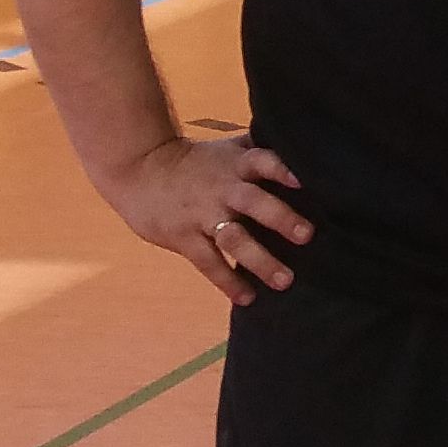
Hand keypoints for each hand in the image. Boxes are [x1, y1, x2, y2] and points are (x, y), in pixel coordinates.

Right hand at [99, 133, 311, 300]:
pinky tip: (247, 298)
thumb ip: (262, 151)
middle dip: (280, 218)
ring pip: (234, 239)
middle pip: (254, 202)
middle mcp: (224, 189)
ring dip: (260, 260)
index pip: (263, 161)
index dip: (281, 168)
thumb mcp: (230, 148)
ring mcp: (203, 215)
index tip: (303, 181)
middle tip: (307, 236)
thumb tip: (307, 151)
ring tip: (284, 281)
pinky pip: (209, 263)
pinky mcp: (184, 238)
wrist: (140, 168)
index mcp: (238, 165)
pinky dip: (228, 282)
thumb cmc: (198, 161)